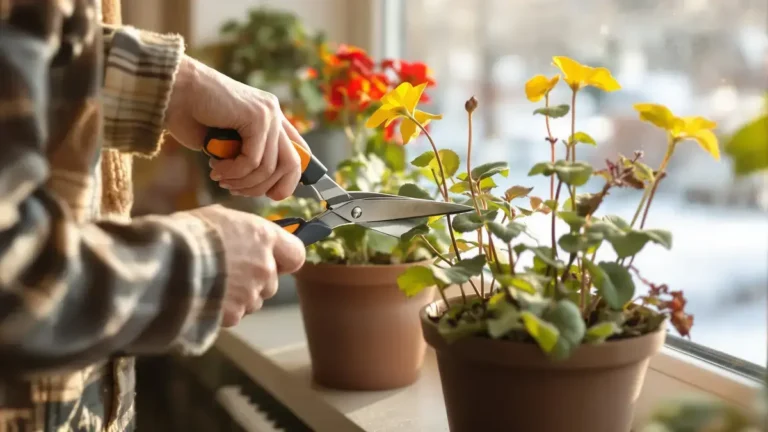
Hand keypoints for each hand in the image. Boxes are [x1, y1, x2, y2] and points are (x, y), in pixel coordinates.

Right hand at [164, 55, 308, 199]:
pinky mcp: (257, 116)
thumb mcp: (227, 143)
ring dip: (242, 182)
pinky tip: (217, 168)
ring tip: (222, 179)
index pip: (298, 155)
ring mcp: (268, 113)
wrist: (172, 91)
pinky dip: (234, 172)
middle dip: (265, 187)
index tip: (269, 194)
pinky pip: (253, 160)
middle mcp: (274, 113)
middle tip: (237, 190)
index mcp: (271, 118)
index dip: (288, 181)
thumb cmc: (192, 117)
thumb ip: (248, 156)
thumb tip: (266, 186)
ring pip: (268, 167)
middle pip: (292, 165)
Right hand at [187, 205, 305, 326]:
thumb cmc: (189, 234)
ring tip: (209, 285)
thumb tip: (242, 236)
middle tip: (226, 273)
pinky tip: (202, 298)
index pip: (296, 255)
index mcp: (264, 238)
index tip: (272, 259)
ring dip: (238, 297)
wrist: (166, 263)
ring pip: (252, 301)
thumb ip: (241, 232)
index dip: (285, 259)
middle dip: (254, 281)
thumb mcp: (218, 218)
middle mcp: (265, 268)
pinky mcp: (234, 315)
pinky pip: (233, 315)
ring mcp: (251, 294)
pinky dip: (221, 311)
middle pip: (271, 282)